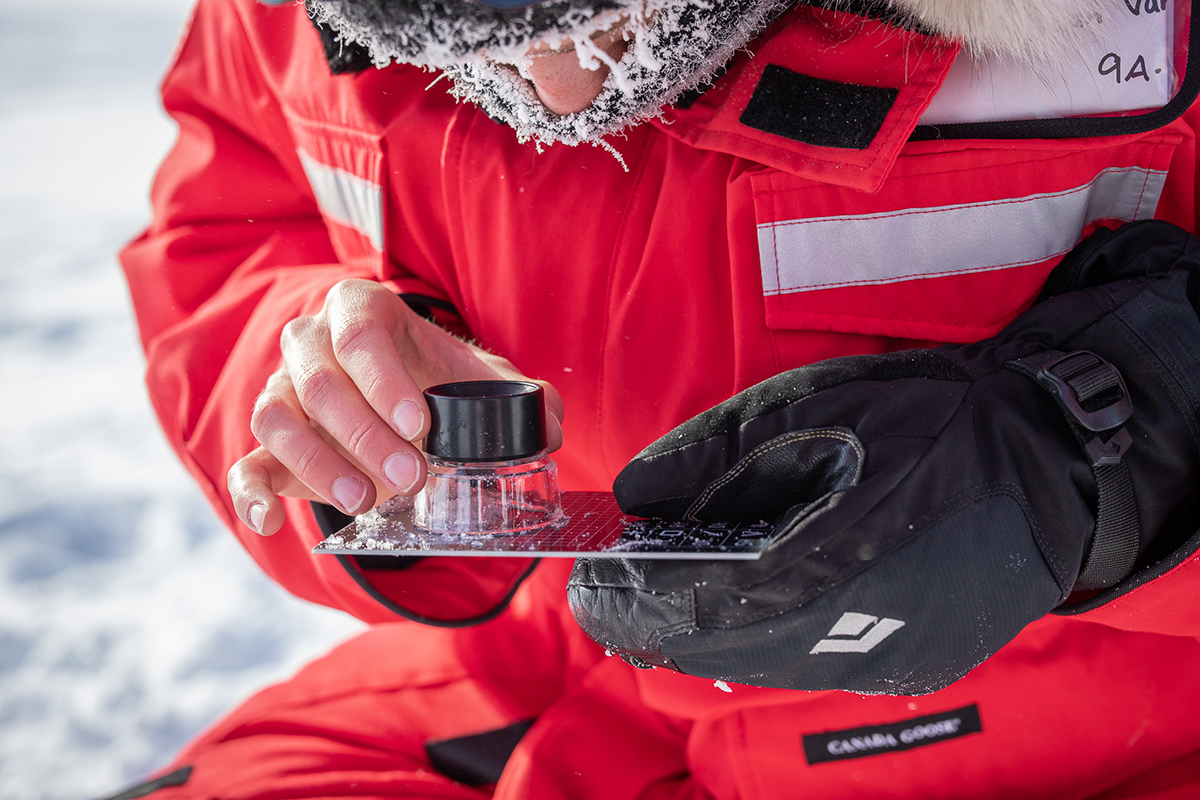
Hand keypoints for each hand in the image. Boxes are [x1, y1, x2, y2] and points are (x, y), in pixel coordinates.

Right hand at [227, 279, 562, 535]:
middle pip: (319, 382)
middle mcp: (309, 342)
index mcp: (359, 310)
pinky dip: (251, 493)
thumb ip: (518, 395)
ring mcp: (281, 389)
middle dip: (365, 435)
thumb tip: (551, 426)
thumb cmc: (430, 376)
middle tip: (411, 476)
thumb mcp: (475, 375)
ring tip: (365, 500)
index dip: (386, 382)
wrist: (390, 386)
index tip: (421, 426)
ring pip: (275, 418)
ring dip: (318, 464)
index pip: (360, 335)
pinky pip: (245, 462)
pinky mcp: (268, 442)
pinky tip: (271, 520)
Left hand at [568, 221, 1199, 694]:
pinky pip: (808, 659)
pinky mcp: (910, 664)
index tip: (589, 578)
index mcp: (810, 561)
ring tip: (692, 570)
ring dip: (709, 621)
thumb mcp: (800, 409)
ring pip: (756, 658)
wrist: (1045, 456)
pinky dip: (764, 628)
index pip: (681, 607)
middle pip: (710, 645)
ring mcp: (882, 659)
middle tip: (628, 572)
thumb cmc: (922, 417)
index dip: (622, 597)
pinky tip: (765, 585)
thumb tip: (632, 496)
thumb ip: (703, 456)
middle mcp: (844, 634)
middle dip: (657, 611)